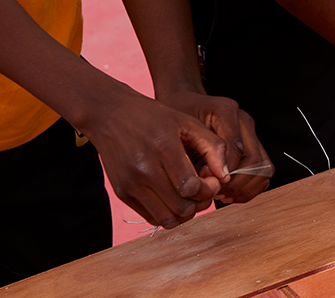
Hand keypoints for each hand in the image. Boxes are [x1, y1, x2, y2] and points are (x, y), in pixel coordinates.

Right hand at [83, 93, 231, 228]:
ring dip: (186, 212)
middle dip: (201, 202)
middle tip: (204, 187)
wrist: (109, 115)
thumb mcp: (188, 122)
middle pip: (182, 208)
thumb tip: (225, 176)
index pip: (191, 188)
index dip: (209, 189)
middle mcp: (143, 170)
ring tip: (191, 194)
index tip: (212, 178)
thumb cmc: (154, 117)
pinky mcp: (122, 193)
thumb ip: (213, 147)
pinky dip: (169, 213)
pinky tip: (175, 195)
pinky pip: (152, 217)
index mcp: (163, 148)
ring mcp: (130, 184)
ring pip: (168, 219)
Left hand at [160, 90, 270, 202]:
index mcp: (226, 110)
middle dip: (237, 183)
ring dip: (246, 187)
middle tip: (217, 193)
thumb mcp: (180, 129)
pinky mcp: (253, 144)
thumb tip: (216, 178)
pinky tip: (229, 192)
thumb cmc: (178, 114)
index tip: (209, 185)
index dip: (226, 173)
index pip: (237, 149)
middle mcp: (244, 121)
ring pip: (265, 168)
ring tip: (223, 194)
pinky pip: (263, 171)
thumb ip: (199, 150)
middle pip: (257, 161)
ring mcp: (251, 132)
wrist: (184, 103)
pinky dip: (250, 186)